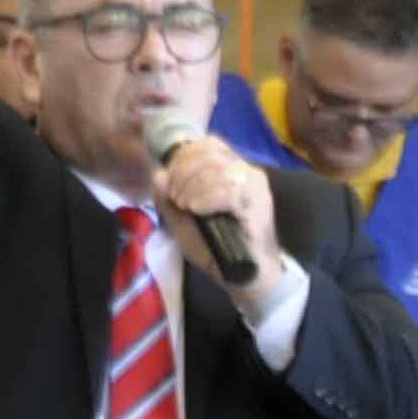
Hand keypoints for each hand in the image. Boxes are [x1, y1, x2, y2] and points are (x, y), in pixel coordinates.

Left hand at [151, 135, 281, 289]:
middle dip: (183, 174)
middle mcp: (246, 172)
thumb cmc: (215, 246)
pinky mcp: (258, 204)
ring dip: (192, 188)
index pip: (208, 144)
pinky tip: (197, 210)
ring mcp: (255, 186)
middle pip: (209, 154)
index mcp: (231, 170)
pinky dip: (207, 199)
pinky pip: (228, 192)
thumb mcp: (183, 222)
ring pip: (217, 170)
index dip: (184, 158)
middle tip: (176, 198)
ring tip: (186, 207)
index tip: (171, 182)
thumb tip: (158, 174)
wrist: (243, 274)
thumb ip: (168, 200)